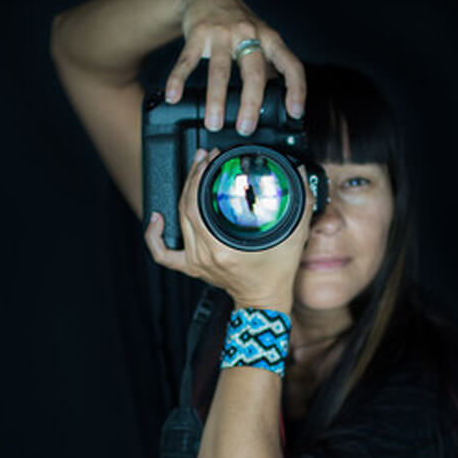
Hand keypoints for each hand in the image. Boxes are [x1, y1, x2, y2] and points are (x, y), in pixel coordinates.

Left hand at [144, 148, 311, 312]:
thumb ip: (302, 202)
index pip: (197, 205)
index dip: (200, 176)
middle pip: (184, 208)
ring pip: (177, 221)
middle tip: (204, 158)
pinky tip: (156, 218)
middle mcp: (205, 255)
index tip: (211, 159)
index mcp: (224, 248)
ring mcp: (196, 261)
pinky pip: (163, 254)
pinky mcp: (192, 267)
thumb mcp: (294, 235)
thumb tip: (300, 173)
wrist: (266, 299)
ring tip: (193, 174)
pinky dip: (154, 236)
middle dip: (193, 176)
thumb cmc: (277, 273)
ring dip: (182, 193)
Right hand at [164, 0, 305, 135]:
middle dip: (250, 103)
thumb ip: (270, 68)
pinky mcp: (197, 33)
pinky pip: (187, 61)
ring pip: (220, 70)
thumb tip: (281, 103)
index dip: (296, 88)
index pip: (290, 64)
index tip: (296, 112)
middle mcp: (248, 34)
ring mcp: (221, 33)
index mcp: (269, 39)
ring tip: (214, 124)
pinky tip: (173, 97)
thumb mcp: (262, 40)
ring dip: (216, 100)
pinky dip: (178, 80)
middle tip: (245, 128)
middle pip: (253, 72)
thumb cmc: (239, 24)